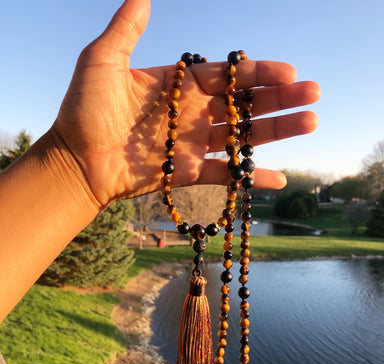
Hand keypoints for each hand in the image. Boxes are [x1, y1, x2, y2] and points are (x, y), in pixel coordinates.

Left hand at [52, 0, 319, 207]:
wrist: (75, 160)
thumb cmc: (84, 110)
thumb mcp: (102, 60)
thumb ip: (126, 29)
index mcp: (179, 83)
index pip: (227, 75)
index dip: (258, 72)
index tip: (289, 71)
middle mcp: (192, 111)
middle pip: (244, 103)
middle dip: (279, 99)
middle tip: (313, 95)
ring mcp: (192, 143)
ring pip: (241, 135)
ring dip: (276, 131)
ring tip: (310, 122)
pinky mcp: (187, 172)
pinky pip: (224, 174)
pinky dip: (250, 178)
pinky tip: (279, 178)